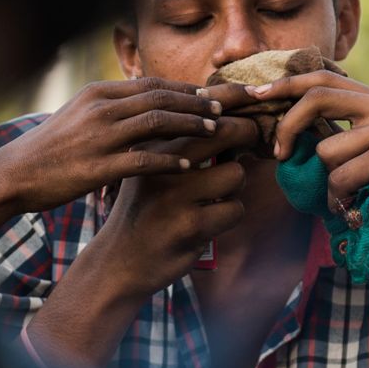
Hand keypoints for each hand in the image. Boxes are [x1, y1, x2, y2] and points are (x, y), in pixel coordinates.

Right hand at [98, 116, 258, 296]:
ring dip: (234, 187)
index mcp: (151, 144)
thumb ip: (182, 145)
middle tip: (250, 144)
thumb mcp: (150, 169)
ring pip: (236, 174)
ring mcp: (175, 195)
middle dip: (246, 135)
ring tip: (216, 197)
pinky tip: (209, 221)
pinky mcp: (190, 226)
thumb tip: (232, 118)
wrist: (118, 260)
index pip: (200, 111)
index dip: (232, 107)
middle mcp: (160, 164)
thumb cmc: (144, 209)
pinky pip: (235, 209)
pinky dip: (229, 215)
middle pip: (224, 130)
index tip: (243, 115)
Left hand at [246, 70, 368, 256]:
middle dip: (287, 126)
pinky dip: (339, 196)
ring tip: (352, 191)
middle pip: (316, 98)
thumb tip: (277, 123)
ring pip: (324, 148)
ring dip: (327, 179)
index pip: (322, 79)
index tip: (256, 94)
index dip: (286, 85)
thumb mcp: (353, 151)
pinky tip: (359, 201)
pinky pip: (338, 175)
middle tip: (278, 154)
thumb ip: (327, 130)